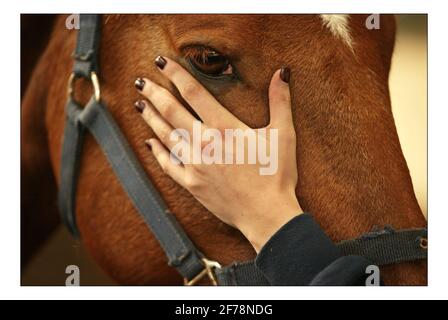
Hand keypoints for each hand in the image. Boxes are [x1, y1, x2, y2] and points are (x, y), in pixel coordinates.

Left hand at [134, 56, 302, 251]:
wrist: (266, 215)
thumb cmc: (276, 175)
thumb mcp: (283, 135)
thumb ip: (280, 102)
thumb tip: (282, 73)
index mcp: (224, 127)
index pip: (194, 92)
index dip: (176, 74)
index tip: (162, 63)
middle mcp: (204, 143)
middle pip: (172, 112)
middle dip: (155, 93)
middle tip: (140, 81)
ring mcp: (195, 165)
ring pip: (166, 136)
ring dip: (151, 118)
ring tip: (139, 105)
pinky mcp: (191, 184)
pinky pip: (168, 164)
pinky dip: (158, 152)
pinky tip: (150, 143)